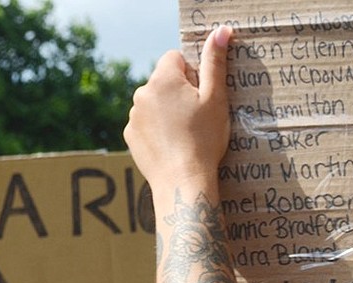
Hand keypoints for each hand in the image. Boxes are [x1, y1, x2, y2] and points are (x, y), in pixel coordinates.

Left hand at [123, 27, 231, 187]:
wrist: (183, 182)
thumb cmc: (204, 140)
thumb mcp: (216, 100)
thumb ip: (215, 63)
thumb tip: (221, 31)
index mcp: (163, 79)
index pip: (176, 59)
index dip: (193, 76)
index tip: (202, 98)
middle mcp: (142, 92)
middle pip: (164, 82)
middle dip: (179, 94)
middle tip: (198, 120)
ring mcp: (133, 115)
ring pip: (154, 104)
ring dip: (168, 113)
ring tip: (186, 136)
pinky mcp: (130, 135)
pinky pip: (145, 125)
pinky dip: (158, 131)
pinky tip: (173, 147)